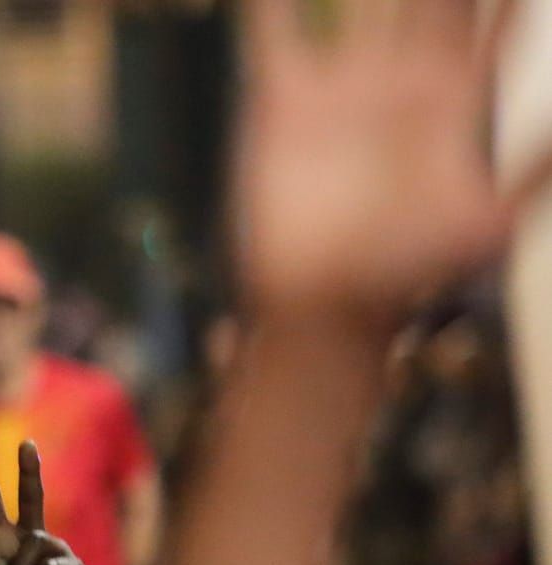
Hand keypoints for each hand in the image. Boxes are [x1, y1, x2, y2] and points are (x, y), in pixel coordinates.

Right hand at [237, 0, 551, 322]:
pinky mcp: (284, 103)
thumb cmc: (410, 272)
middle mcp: (400, 78)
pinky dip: (268, 3)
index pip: (491, 10)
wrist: (324, 305)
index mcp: (455, 94)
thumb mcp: (488, 223)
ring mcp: (341, 86)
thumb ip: (537, 169)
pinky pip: (273, 34)